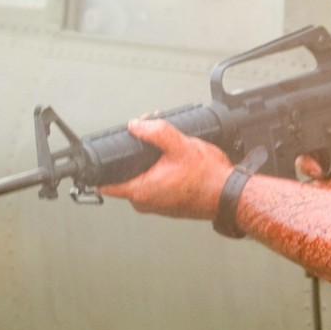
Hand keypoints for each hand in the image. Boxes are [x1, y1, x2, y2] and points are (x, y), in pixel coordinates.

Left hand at [101, 119, 233, 218]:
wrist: (229, 194)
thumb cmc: (208, 177)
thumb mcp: (180, 145)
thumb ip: (155, 132)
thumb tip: (136, 125)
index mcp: (141, 191)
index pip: (106, 184)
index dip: (101, 168)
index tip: (101, 158)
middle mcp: (145, 202)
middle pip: (126, 176)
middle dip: (132, 155)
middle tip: (145, 136)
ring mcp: (157, 205)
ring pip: (142, 179)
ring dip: (148, 162)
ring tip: (165, 146)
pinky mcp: (168, 204)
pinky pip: (155, 185)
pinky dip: (159, 171)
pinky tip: (174, 160)